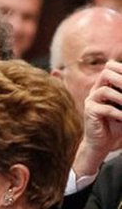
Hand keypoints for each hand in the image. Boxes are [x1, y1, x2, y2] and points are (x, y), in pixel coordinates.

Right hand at [73, 61, 121, 177]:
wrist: (102, 142)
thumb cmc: (117, 123)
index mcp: (104, 84)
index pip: (110, 67)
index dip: (121, 68)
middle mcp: (96, 90)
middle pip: (106, 73)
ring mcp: (91, 100)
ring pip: (105, 90)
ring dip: (121, 97)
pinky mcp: (89, 112)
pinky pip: (105, 109)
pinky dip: (118, 113)